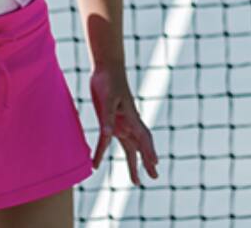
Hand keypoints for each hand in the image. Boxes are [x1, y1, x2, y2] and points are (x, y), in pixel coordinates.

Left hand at [89, 65, 159, 184]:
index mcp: (132, 117)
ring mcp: (120, 124)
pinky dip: (102, 152)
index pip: (143, 137)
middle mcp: (129, 123)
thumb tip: (108, 135)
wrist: (106, 69)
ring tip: (137, 181)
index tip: (155, 163)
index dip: (149, 150)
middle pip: (140, 146)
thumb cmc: (109, 81)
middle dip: (147, 161)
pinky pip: (106, 142)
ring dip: (133, 163)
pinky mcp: (109, 122)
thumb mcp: (108, 99)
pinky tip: (95, 163)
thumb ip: (107, 118)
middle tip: (154, 176)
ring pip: (129, 148)